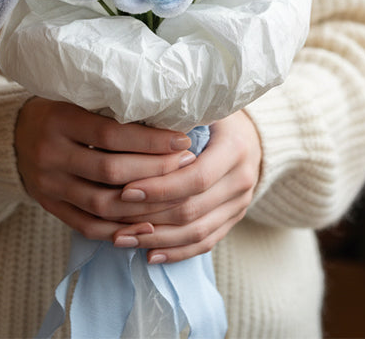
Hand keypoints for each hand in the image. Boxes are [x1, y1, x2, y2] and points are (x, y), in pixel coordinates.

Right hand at [14, 98, 195, 240]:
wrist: (12, 134)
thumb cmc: (58, 110)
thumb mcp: (77, 100)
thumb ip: (111, 109)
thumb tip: (166, 118)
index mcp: (60, 120)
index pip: (112, 134)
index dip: (150, 140)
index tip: (182, 140)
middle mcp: (52, 153)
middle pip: (110, 171)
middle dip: (154, 171)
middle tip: (186, 165)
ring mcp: (48, 184)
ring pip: (101, 204)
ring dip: (143, 205)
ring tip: (175, 198)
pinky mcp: (49, 206)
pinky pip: (87, 225)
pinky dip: (118, 229)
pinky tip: (146, 226)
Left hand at [111, 110, 261, 263]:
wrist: (251, 133)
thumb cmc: (215, 115)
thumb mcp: (200, 109)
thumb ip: (174, 122)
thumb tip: (130, 130)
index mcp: (235, 149)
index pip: (195, 178)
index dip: (160, 188)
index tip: (126, 190)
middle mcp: (242, 180)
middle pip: (193, 209)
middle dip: (150, 218)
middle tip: (113, 222)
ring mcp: (240, 204)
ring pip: (198, 232)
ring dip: (158, 240)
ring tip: (123, 240)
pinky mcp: (234, 219)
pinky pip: (206, 243)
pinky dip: (177, 252)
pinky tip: (149, 255)